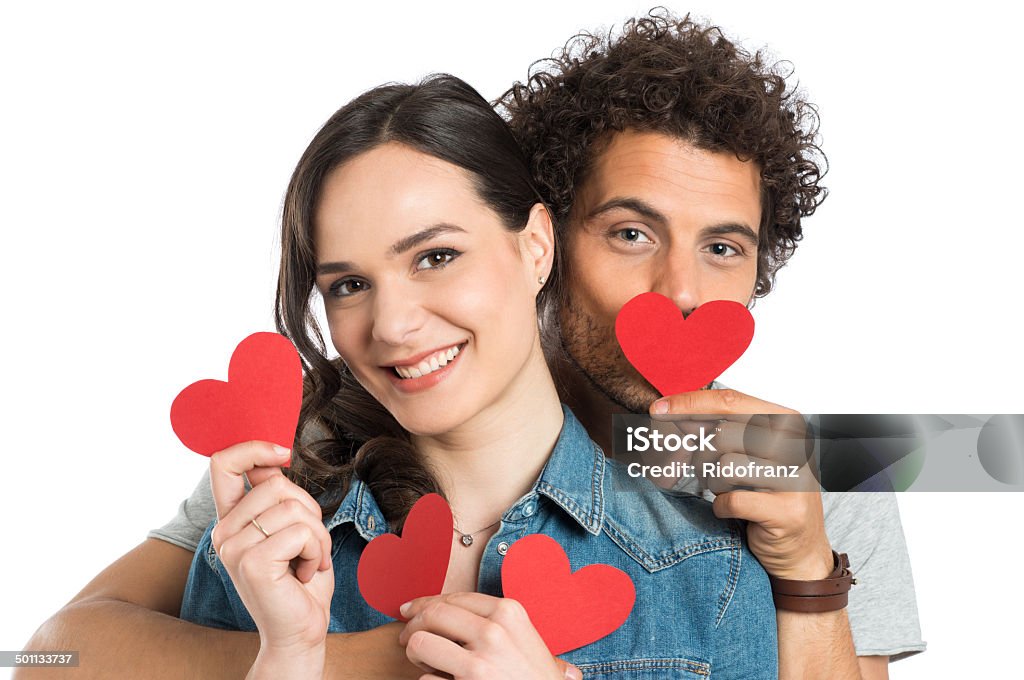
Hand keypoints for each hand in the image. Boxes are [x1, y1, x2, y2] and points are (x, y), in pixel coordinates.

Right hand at [209, 441, 334, 667]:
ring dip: (318, 536)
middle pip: (277, 484)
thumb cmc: (301, 580)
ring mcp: (233, 548)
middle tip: (310, 544)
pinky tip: (306, 573)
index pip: (222, 463)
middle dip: (310, 512)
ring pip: (294, 508)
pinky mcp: (252, 563)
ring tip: (310, 561)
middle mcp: (223, 532)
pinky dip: (317, 551)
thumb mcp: (291, 528)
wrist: (300, 631)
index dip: (253, 447)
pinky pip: (302, 532)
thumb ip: (277, 497)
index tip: (283, 453)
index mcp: (230, 520)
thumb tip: (273, 461)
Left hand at [398, 593, 580, 679]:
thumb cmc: (535, 678)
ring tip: (425, 661)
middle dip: (413, 624)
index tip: (411, 609)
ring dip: (416, 653)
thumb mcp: (524, 639)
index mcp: (509, 613)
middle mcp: (493, 632)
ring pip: (420, 642)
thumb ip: (492, 620)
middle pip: (432, 614)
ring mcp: (478, 664)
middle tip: (408, 637)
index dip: (427, 602)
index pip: (454, 597)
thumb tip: (443, 607)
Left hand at [651, 389, 833, 579]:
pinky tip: (733, 511)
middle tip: (710, 473)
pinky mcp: (788, 511)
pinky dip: (722, 508)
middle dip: (703, 456)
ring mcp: (797, 478)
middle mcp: (797, 445)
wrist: (800, 547)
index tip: (658, 409)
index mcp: (787, 421)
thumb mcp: (746, 451)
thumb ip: (716, 428)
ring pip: (724, 467)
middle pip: (722, 434)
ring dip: (714, 484)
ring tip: (729, 491)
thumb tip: (672, 411)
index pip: (731, 402)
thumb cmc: (766, 491)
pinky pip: (731, 501)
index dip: (690, 404)